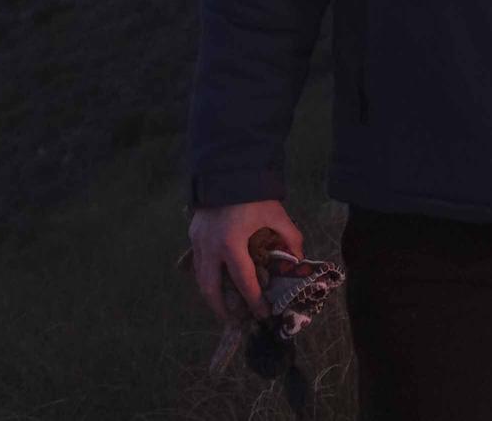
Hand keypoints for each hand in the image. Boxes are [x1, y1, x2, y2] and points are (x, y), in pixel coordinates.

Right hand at [188, 200, 302, 323]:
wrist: (229, 171)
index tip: (262, 314)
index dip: (254, 301)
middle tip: (235, 320)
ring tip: (225, 306)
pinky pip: (197, 264)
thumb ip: (290, 238)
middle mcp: (210, 247)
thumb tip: (299, 260)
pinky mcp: (193, 235)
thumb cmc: (255, 195)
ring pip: (200, 278)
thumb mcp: (277, 216)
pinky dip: (206, 277)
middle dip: (222, 308)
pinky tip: (217, 282)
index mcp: (232, 244)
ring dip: (211, 294)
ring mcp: (198, 242)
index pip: (244, 282)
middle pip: (210, 289)